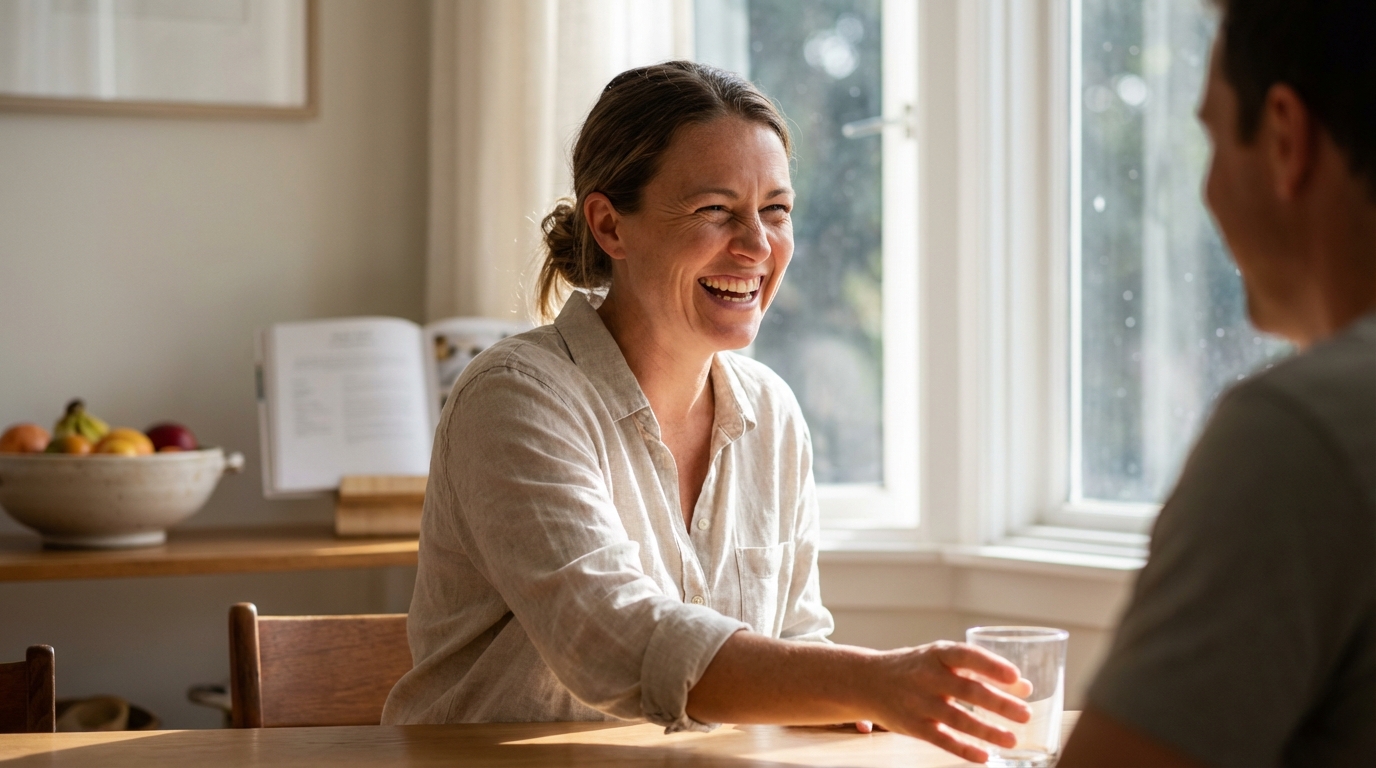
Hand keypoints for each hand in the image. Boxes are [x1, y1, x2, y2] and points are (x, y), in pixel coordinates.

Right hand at [860, 641, 1032, 762]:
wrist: (867, 681)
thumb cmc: (915, 668)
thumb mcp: (942, 660)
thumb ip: (980, 671)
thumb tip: (1023, 687)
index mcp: (937, 654)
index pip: (967, 656)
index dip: (991, 665)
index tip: (1015, 676)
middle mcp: (927, 676)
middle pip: (967, 691)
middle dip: (998, 703)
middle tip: (1025, 714)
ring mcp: (918, 702)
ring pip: (958, 719)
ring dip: (987, 731)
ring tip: (1012, 739)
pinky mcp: (913, 725)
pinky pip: (941, 740)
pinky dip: (964, 749)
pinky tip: (984, 756)